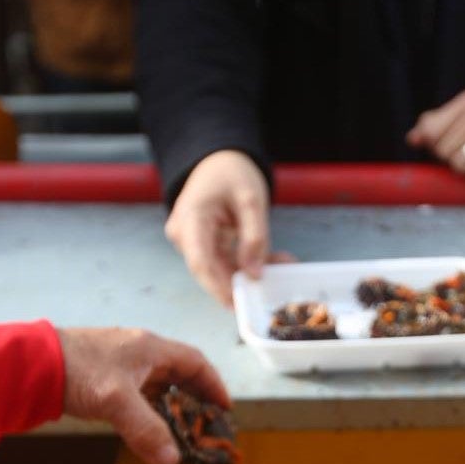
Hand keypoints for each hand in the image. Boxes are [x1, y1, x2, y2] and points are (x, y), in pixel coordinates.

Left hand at [59, 327, 229, 463]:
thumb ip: (147, 430)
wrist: (30, 364)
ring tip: (179, 431)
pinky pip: (136, 393)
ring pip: (156, 385)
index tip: (225, 408)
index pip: (195, 363)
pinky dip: (147, 410)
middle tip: (204, 424)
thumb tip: (172, 460)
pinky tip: (145, 427)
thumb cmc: (78, 371)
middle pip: (178, 373)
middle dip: (194, 399)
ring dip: (169, 407)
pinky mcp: (101, 377)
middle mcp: (138, 352)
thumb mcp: (117, 401)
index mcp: (150, 348)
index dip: (213, 385)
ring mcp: (118, 364)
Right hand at [165, 150, 276, 305]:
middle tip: (271, 289)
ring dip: (247, 273)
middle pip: (209, 271)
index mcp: (191, 218)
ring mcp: (190, 242)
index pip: (200, 261)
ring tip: (281, 265)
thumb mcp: (251, 200)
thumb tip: (254, 274)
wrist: (217, 160)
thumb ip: (254, 237)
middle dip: (240, 283)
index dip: (218, 286)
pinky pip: (223, 263)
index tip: (238, 303)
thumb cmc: (231, 172)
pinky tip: (272, 261)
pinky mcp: (202, 246)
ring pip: (218, 270)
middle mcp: (183, 234)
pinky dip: (245, 264)